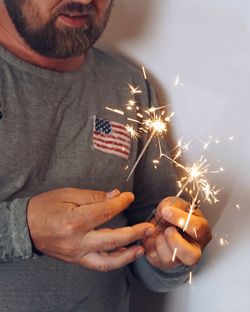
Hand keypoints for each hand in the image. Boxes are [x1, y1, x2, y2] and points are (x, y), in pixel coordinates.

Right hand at [27, 188, 154, 271]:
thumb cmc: (45, 207)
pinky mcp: (76, 260)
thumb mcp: (69, 194)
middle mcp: (78, 241)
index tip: (129, 197)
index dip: (122, 203)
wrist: (25, 226)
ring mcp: (77, 254)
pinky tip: (125, 254)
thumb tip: (116, 195)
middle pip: (113, 239)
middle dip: (135, 233)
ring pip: (108, 260)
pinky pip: (99, 264)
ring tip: (142, 247)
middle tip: (148, 227)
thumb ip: (95, 196)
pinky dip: (114, 261)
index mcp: (76, 221)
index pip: (107, 212)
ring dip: (128, 255)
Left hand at [142, 197, 211, 269]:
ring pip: (171, 258)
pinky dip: (152, 245)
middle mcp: (194, 249)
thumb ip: (173, 205)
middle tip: (167, 229)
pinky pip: (157, 259)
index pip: (197, 228)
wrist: (161, 225)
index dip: (180, 218)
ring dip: (161, 240)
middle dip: (175, 241)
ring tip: (160, 231)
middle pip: (192, 256)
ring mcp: (180, 259)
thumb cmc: (173, 215)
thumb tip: (166, 210)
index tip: (166, 211)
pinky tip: (155, 238)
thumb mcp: (175, 203)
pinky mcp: (165, 263)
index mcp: (202, 231)